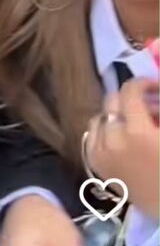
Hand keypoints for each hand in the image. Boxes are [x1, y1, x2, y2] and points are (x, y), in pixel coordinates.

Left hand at [88, 77, 159, 217]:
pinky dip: (104, 129)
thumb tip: (154, 96)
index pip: (130, 91)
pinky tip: (120, 135)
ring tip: (134, 121)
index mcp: (137, 131)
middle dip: (131, 97)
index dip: (144, 82)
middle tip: (148, 104)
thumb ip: (159, 110)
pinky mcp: (95, 163)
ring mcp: (100, 151)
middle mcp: (112, 138)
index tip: (155, 87)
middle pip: (112, 100)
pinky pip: (92, 135)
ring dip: (116, 113)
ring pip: (100, 116)